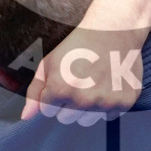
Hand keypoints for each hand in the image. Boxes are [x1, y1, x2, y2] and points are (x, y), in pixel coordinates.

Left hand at [23, 22, 147, 126]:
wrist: (114, 29)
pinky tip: (107, 85)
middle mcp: (84, 99)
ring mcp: (105, 102)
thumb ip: (35, 92)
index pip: (47, 111)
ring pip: (86, 121)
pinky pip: (107, 117)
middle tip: (78, 81)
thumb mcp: (49, 63)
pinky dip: (106, 105)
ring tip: (92, 84)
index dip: (53, 96)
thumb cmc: (79, 44)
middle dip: (68, 104)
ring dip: (86, 108)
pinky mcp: (124, 102)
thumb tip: (26, 117)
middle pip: (66, 119)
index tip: (63, 80)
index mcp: (61, 89)